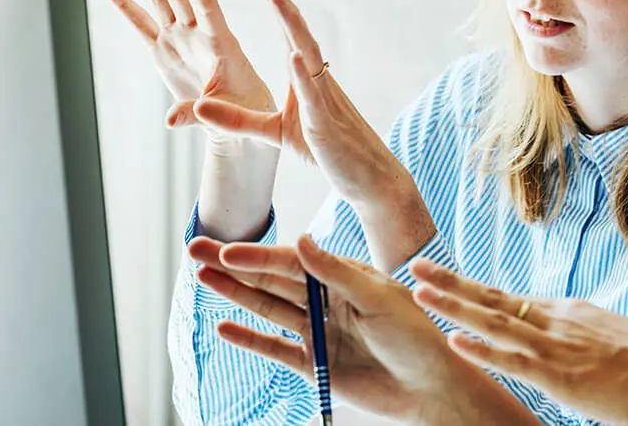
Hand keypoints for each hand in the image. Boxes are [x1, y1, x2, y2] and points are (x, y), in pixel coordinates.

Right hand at [101, 0, 274, 136]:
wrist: (240, 118)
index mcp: (221, 43)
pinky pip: (140, 24)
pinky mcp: (163, 51)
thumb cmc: (245, 113)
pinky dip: (124, 4)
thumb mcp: (229, 115)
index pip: (207, 7)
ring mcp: (179, 39)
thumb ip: (198, 114)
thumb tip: (169, 122)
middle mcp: (198, 34)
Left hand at [189, 0, 412, 206]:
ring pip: (307, 52)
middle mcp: (317, 79)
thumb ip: (238, 120)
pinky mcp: (325, 123)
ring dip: (291, 24)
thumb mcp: (274, 133)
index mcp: (306, 78)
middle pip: (297, 30)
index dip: (274, 1)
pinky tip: (294, 54)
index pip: (288, 31)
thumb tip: (200, 106)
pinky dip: (303, 73)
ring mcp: (324, 98)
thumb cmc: (327, 152)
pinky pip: (313, 94)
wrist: (368, 178)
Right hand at [189, 235, 540, 424]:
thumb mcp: (380, 298)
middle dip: (233, 265)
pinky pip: (276, 349)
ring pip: (269, 309)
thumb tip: (301, 240)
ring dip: (235, 294)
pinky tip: (224, 326)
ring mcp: (320, 332)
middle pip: (272, 279)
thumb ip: (336, 272)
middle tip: (194, 248)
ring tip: (202, 278)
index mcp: (345, 277)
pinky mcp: (317, 365)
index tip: (226, 249)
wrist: (432, 387)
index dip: (258, 256)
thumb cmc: (417, 336)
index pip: (293, 262)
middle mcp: (328, 300)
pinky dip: (250, 338)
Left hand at [411, 259, 627, 425]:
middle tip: (415, 266)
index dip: (471, 288)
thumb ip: (580, 338)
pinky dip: (482, 350)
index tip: (442, 277)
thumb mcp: (608, 341)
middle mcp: (557, 321)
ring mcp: (557, 346)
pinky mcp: (561, 376)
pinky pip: (514, 361)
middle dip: (451, 283)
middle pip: (492, 298)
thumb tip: (565, 343)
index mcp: (567, 313)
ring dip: (453, 306)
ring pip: (494, 322)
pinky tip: (455, 340)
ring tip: (419, 292)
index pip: (508, 298)